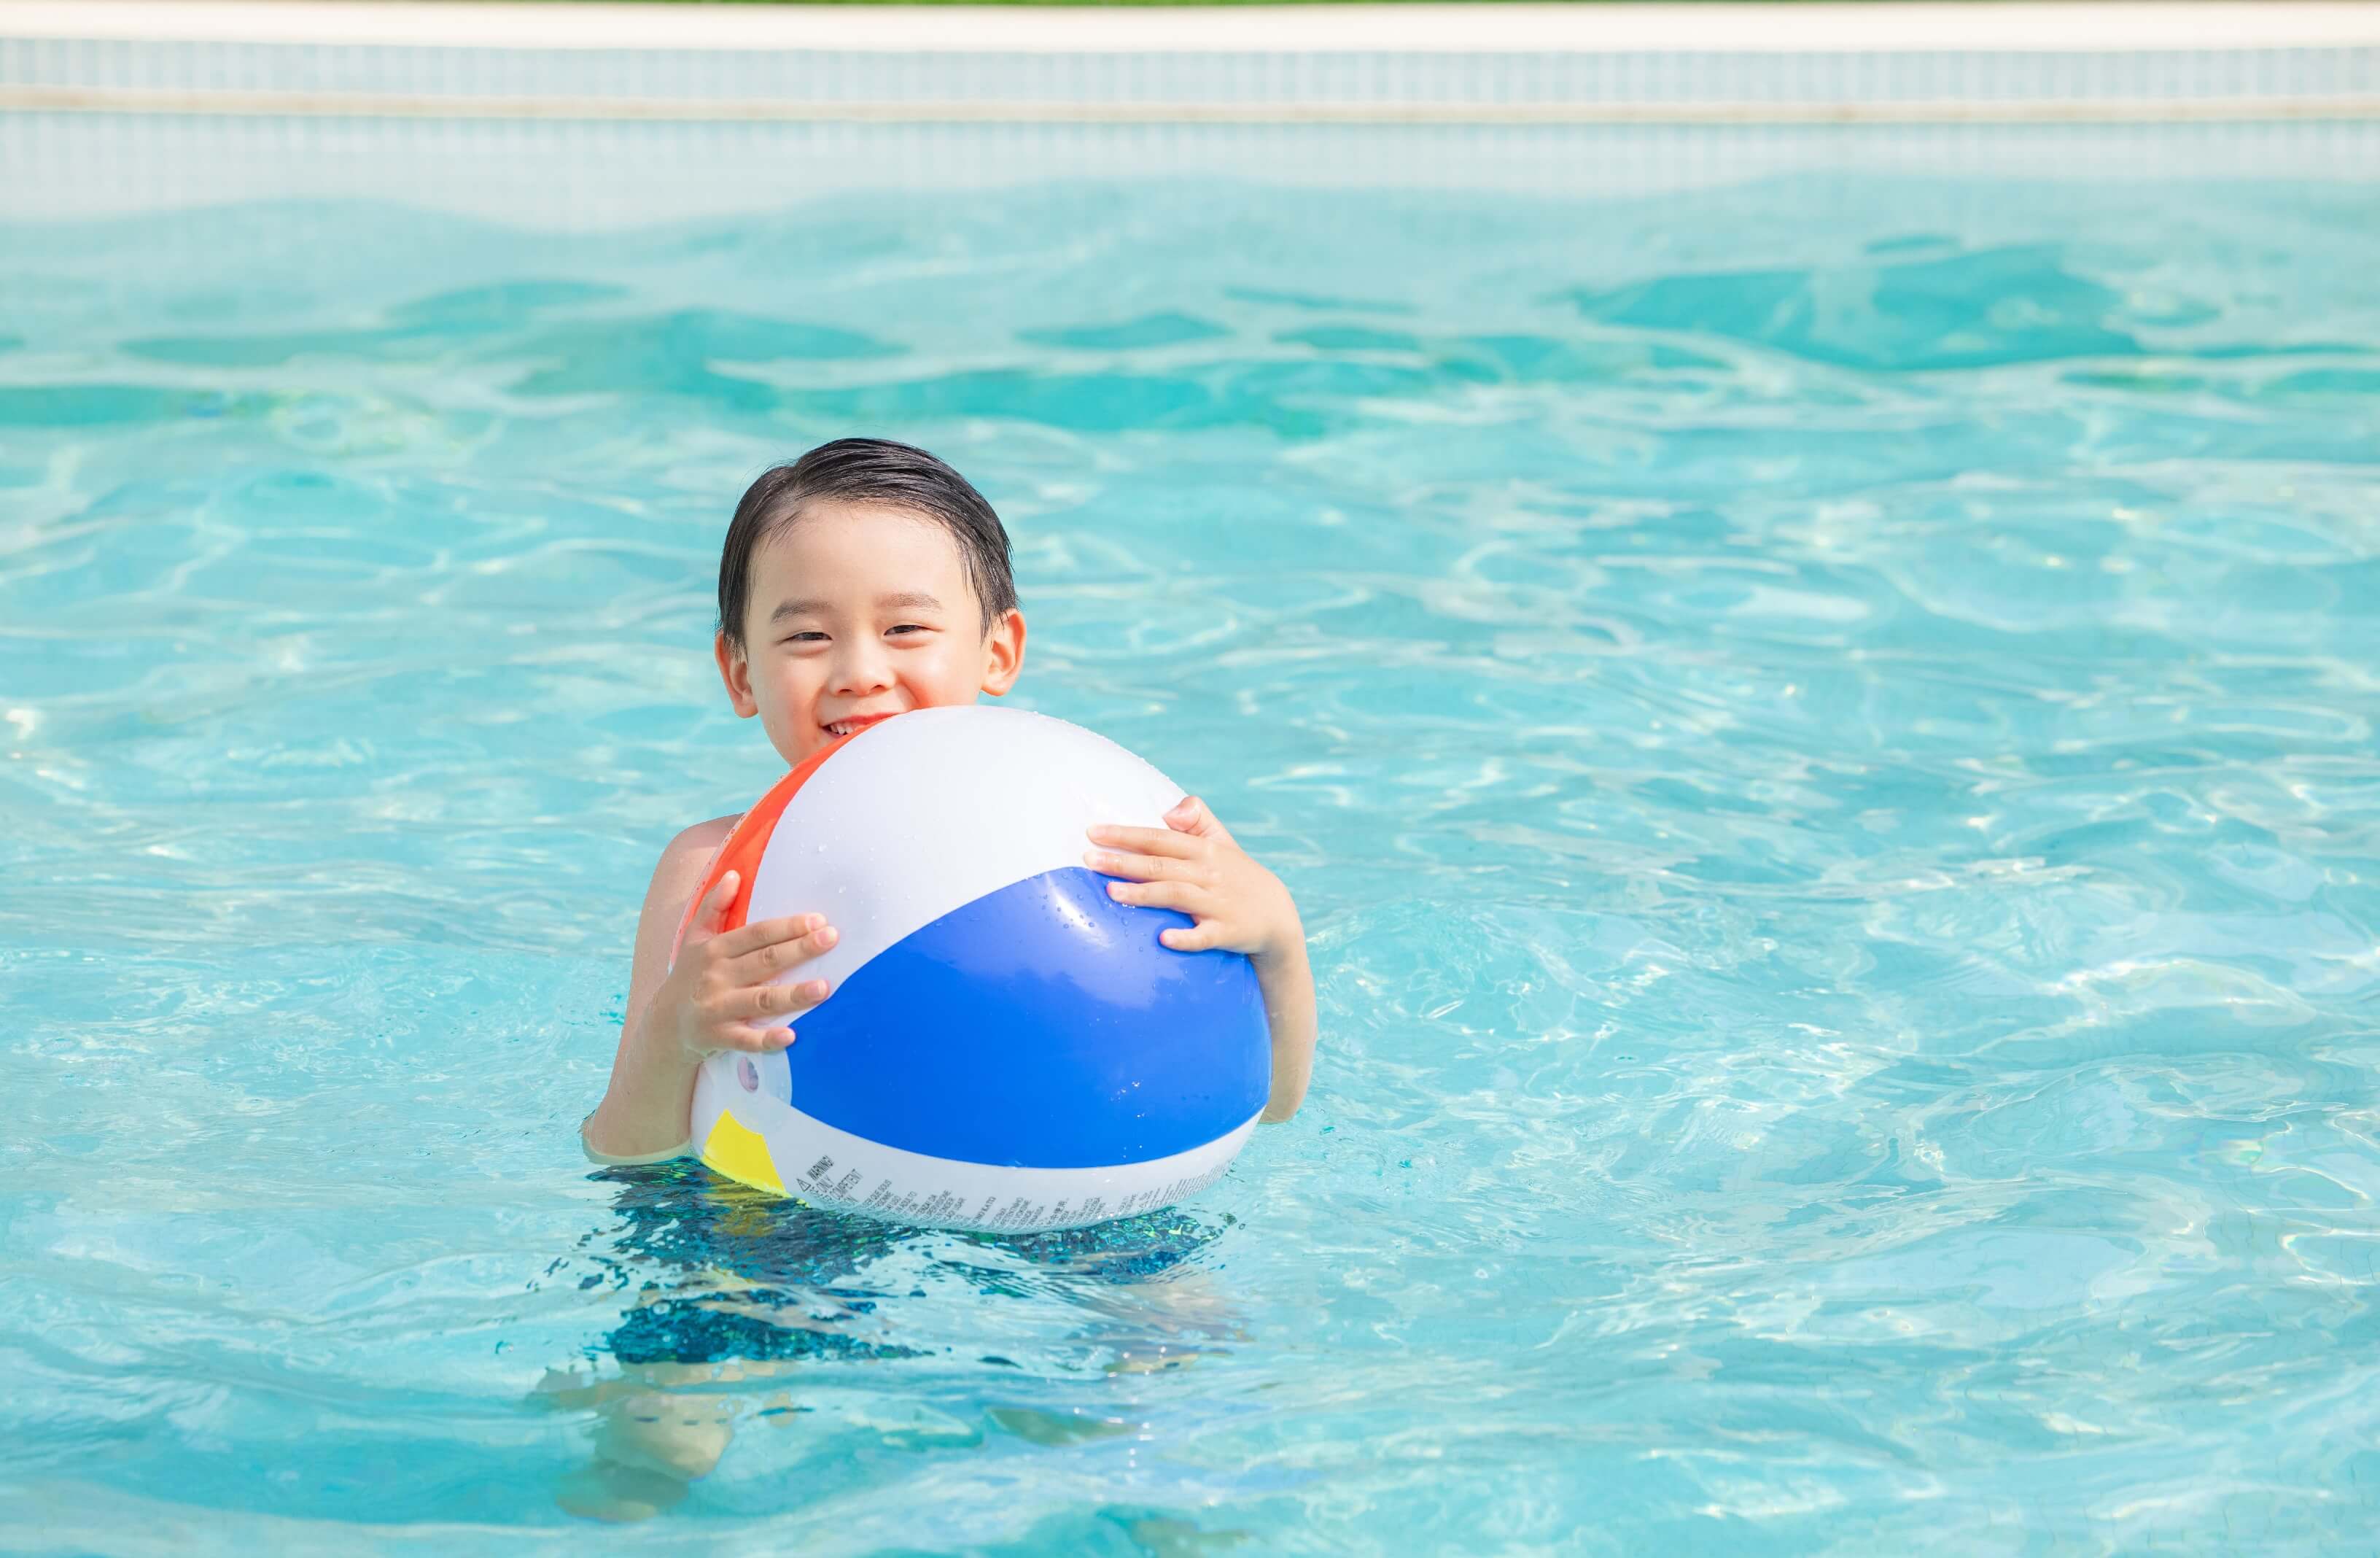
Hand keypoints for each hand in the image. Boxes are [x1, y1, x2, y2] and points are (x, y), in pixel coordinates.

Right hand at [652, 870, 837, 1060]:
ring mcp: (717, 1008)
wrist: (664, 1024)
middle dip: (799, 950)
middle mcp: (716, 976)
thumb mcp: (695, 938)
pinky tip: (792, 1037)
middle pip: (765, 961)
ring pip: (760, 1000)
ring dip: (792, 994)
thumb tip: (734, 874)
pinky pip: (746, 1040)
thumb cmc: (690, 974)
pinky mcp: (718, 1037)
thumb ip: (714, 905)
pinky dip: (767, 1039)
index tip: (818, 920)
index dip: (787, 926)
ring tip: (823, 988)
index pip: (757, 934)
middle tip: (831, 939)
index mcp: (715, 949)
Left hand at [1085, 796, 1301, 962]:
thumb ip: (1196, 818)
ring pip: (1176, 895)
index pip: (1159, 838)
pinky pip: (1204, 935)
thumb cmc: (1237, 876)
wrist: (1277, 916)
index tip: (1093, 832)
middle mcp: (1209, 874)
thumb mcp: (1222, 842)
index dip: (1126, 834)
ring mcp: (1218, 904)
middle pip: (1161, 865)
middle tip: (1087, 859)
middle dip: (1123, 861)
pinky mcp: (1227, 932)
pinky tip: (1163, 938)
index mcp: (1204, 850)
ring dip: (1144, 894)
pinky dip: (1185, 937)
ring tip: (1110, 892)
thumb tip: (1167, 811)